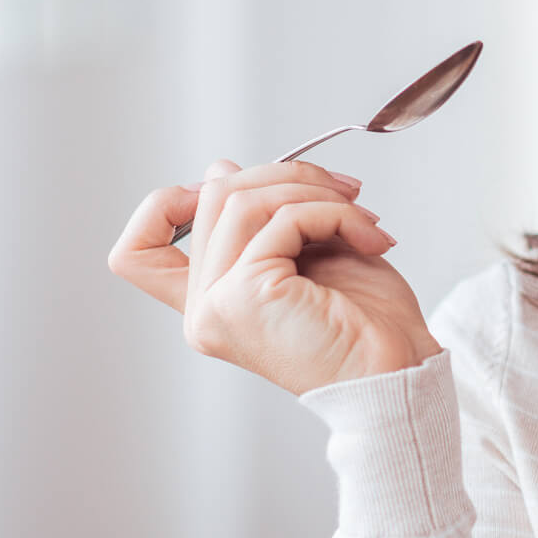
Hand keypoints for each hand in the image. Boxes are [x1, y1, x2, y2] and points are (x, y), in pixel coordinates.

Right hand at [107, 158, 440, 396]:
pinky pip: (283, 219)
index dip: (168, 204)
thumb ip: (260, 219)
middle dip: (287, 174)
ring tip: (362, 216)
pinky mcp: (244, 297)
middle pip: (210, 196)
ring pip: (242, 199)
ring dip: (315, 190)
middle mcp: (203, 311)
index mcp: (210, 302)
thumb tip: (221, 169)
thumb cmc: (366, 320)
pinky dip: (334, 213)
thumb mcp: (306, 251)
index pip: (135, 253)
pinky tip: (368, 238)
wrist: (402, 369)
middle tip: (345, 191)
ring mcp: (217, 307)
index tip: (237, 187)